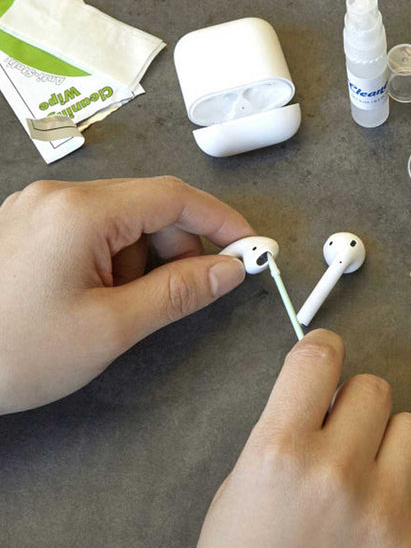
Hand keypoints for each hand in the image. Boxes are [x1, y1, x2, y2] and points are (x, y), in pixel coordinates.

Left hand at [0, 176, 253, 413]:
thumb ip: (179, 292)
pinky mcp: (29, 225)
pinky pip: (94, 228)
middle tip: (192, 289)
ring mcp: (40, 207)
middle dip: (178, 246)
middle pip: (149, 205)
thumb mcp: (111, 327)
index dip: (220, 219)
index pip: (173, 196)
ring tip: (121, 306)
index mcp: (81, 211)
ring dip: (143, 257)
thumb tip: (230, 270)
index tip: (250, 245)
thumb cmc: (14, 352)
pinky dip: (114, 257)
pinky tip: (98, 295)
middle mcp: (60, 196)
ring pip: (123, 219)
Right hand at [194, 329, 410, 547]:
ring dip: (390, 442)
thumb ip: (284, 433)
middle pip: (373, 387)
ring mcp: (381, 511)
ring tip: (368, 473)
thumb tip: (324, 398)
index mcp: (279, 452)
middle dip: (356, 403)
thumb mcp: (240, 489)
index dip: (322, 349)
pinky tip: (385, 516)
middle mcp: (334, 473)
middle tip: (342, 431)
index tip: (325, 356)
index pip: (318, 358)